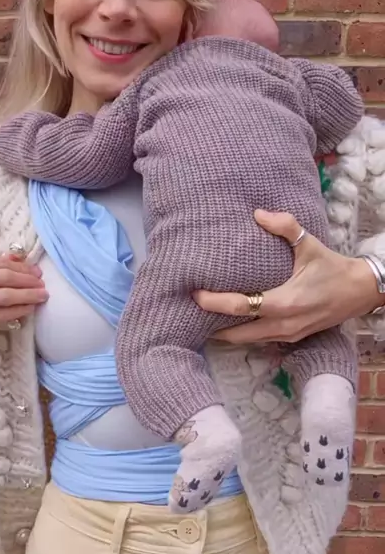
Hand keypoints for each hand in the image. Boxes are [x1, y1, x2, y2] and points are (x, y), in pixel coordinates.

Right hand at [0, 253, 48, 344]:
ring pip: (2, 296)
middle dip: (28, 281)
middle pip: (3, 278)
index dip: (21, 268)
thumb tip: (14, 260)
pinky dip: (14, 312)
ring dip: (26, 297)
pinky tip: (26, 311)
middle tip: (43, 284)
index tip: (35, 271)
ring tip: (41, 296)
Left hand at [194, 210, 381, 344]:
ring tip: (206, 319)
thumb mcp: (310, 245)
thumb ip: (285, 226)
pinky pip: (261, 339)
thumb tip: (258, 213)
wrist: (361, 291)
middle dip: (213, 325)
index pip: (240, 306)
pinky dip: (244, 332)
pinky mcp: (292, 338)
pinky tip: (233, 322)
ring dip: (227, 331)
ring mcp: (288, 335)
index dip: (214, 302)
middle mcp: (283, 324)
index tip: (195, 294)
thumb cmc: (333, 268)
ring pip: (248, 340)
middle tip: (192, 312)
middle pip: (237, 333)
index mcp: (284, 302)